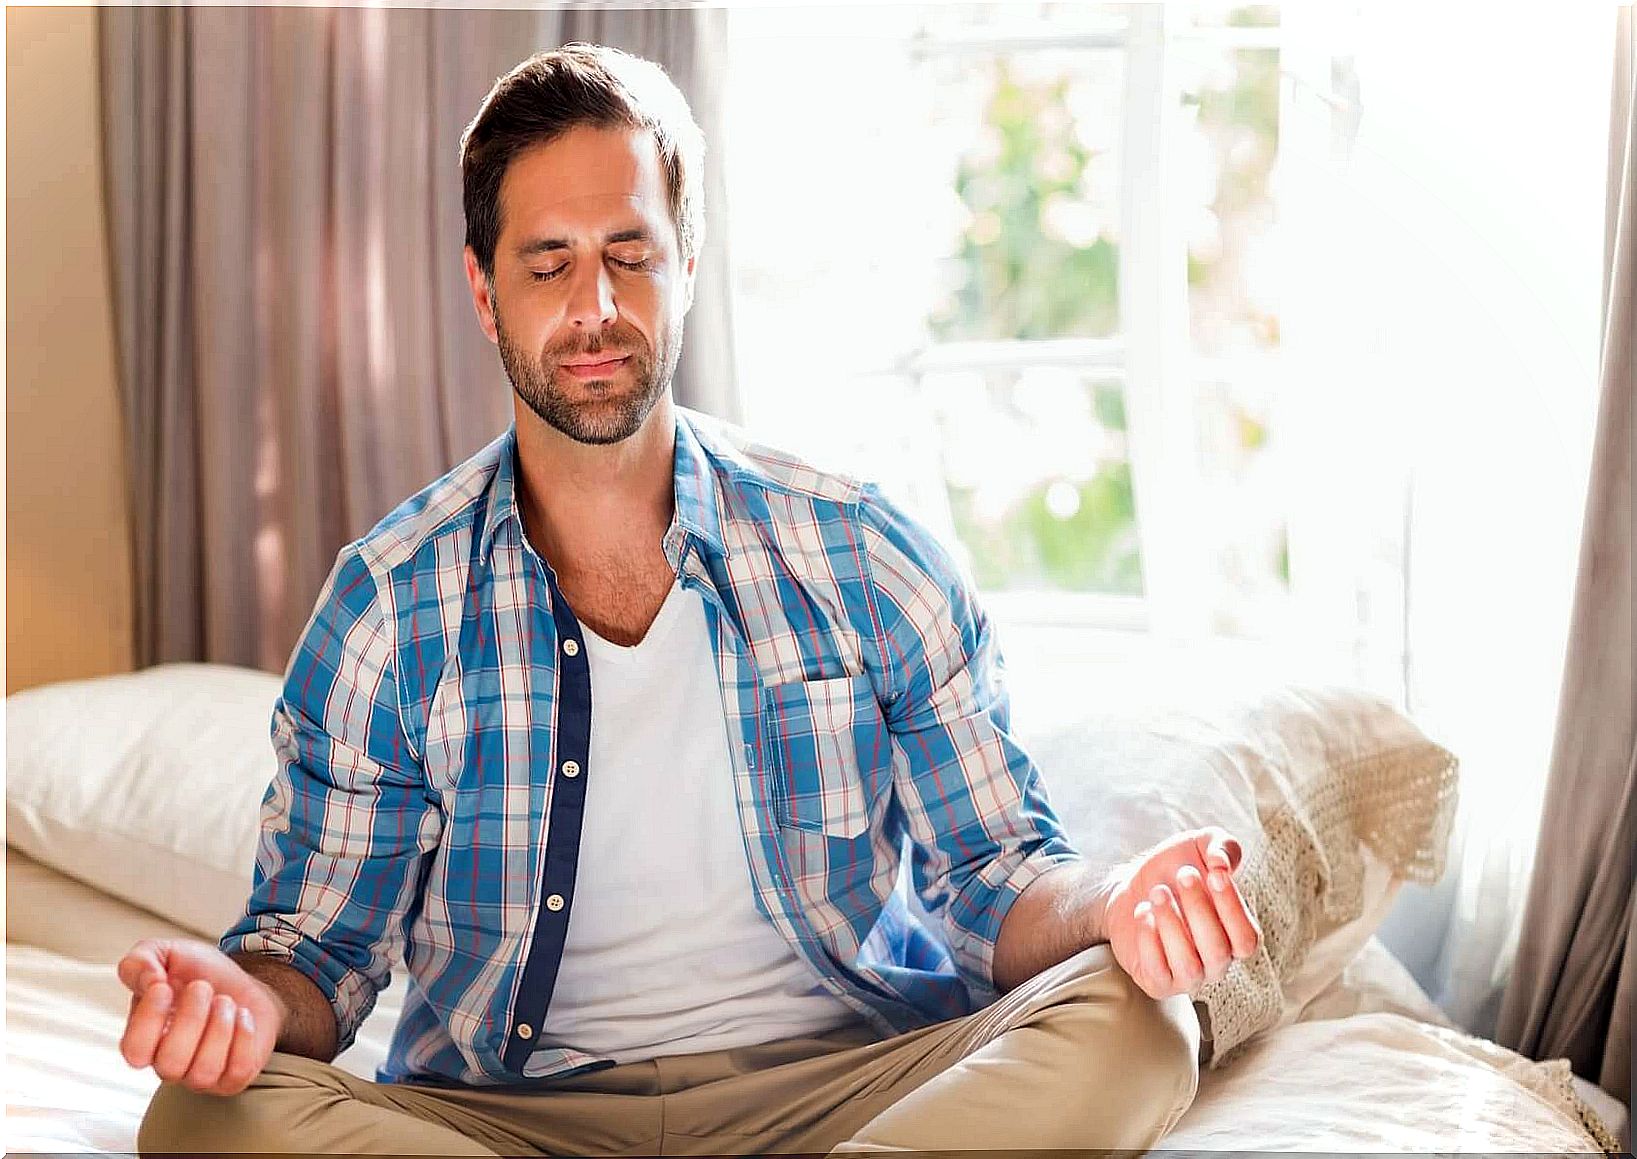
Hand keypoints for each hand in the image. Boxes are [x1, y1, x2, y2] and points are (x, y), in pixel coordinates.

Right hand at [116, 938, 284, 1095]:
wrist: (245, 981)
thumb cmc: (200, 974)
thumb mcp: (166, 954)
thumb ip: (141, 961)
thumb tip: (148, 981)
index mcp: (144, 1039)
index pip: (134, 1050)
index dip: (149, 1018)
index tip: (165, 986)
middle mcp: (168, 1064)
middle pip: (170, 1062)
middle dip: (192, 1018)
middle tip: (203, 988)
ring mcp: (200, 1076)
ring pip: (203, 1071)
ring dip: (220, 1026)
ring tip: (225, 1002)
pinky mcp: (232, 1078)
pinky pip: (237, 1070)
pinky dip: (244, 1036)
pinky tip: (242, 1016)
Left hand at [1100, 826, 1262, 1000]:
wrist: (1130, 886)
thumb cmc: (1174, 870)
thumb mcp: (1199, 846)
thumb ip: (1222, 846)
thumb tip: (1223, 862)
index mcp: (1235, 935)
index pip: (1248, 938)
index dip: (1234, 908)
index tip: (1214, 873)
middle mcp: (1216, 961)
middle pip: (1218, 950)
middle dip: (1200, 909)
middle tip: (1183, 874)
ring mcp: (1187, 976)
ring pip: (1189, 966)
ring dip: (1172, 925)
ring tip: (1157, 892)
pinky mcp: (1157, 981)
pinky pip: (1158, 972)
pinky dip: (1149, 940)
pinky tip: (1142, 912)